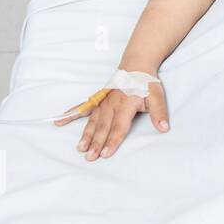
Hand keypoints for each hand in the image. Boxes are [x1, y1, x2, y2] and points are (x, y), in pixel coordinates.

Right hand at [54, 81, 169, 160]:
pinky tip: (59, 121)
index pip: (119, 126)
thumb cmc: (147, 83)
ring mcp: (103, 102)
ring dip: (86, 135)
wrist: (136, 65)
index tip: (105, 153)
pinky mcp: (98, 100)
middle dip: (96, 143)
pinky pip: (82, 108)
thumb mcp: (157, 96)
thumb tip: (164, 128)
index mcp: (126, 104)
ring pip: (92, 121)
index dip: (112, 140)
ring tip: (80, 148)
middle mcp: (111, 104)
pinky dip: (70, 115)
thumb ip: (159, 113)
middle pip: (103, 127)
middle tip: (90, 157)